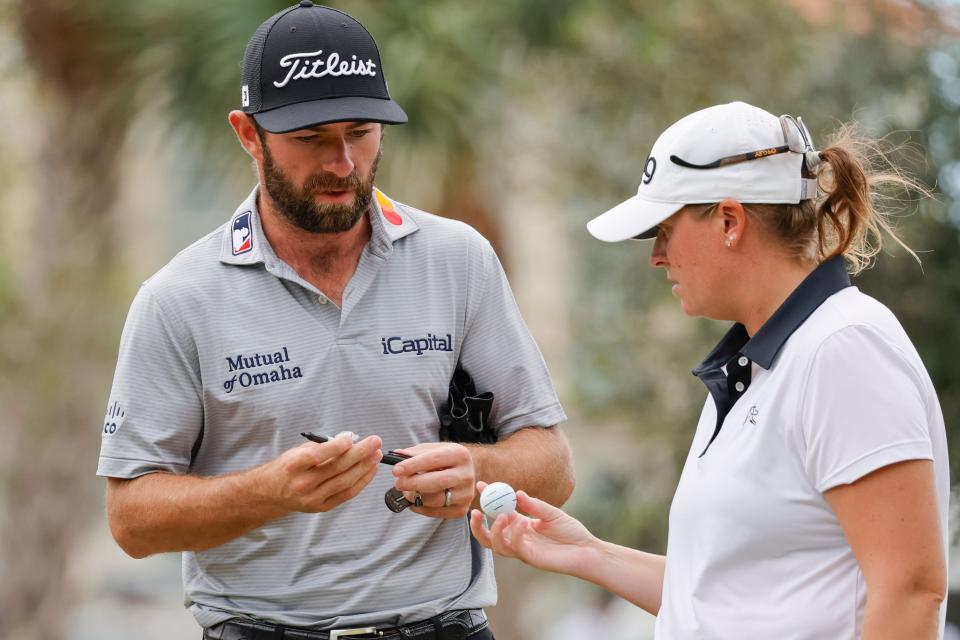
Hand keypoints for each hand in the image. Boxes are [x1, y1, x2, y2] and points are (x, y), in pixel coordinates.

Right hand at [262, 433, 381, 513]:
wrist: (271, 493)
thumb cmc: (287, 467)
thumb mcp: (297, 451)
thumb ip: (321, 446)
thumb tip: (349, 439)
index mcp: (293, 466)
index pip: (317, 456)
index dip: (335, 447)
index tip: (351, 438)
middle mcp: (302, 484)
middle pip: (336, 469)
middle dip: (359, 454)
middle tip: (375, 442)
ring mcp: (312, 499)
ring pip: (345, 482)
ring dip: (364, 467)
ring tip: (376, 455)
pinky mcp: (321, 507)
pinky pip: (346, 494)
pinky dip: (361, 482)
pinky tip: (370, 470)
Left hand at [391, 442, 474, 517]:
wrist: (465, 473)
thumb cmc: (444, 460)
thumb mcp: (432, 450)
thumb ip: (414, 453)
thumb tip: (396, 456)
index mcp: (460, 454)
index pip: (434, 460)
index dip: (413, 465)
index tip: (396, 470)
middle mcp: (466, 475)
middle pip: (437, 482)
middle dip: (413, 483)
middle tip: (397, 483)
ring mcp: (466, 494)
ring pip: (436, 499)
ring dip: (416, 496)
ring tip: (406, 491)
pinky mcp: (461, 510)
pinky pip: (436, 512)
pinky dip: (421, 508)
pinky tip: (414, 500)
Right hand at [469, 481, 595, 576]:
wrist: (586, 549)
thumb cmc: (570, 531)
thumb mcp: (551, 513)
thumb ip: (534, 505)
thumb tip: (517, 493)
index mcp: (520, 524)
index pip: (497, 512)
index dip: (488, 500)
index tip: (481, 485)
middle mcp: (517, 537)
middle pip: (487, 536)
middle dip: (476, 525)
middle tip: (475, 510)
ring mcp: (522, 549)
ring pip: (495, 544)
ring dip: (494, 529)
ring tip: (503, 515)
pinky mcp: (529, 557)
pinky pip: (514, 547)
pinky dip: (514, 534)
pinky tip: (523, 522)